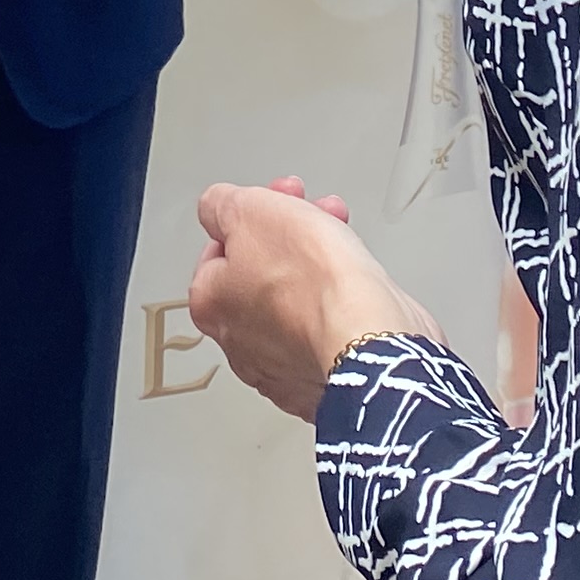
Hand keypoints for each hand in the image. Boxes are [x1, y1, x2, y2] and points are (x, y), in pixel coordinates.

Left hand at [187, 177, 443, 421]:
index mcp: (210, 303)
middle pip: (259, 271)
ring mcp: (280, 365)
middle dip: (288, 236)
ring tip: (344, 245)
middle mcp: (237, 342)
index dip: (254, 216)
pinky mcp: (320, 377)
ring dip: (315, 265)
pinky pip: (322, 327)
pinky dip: (335, 305)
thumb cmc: (312, 282)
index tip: (278, 201)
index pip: (220, 247)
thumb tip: (217, 210)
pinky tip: (352, 288)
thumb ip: (220, 204)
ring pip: (293, 299)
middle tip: (315, 217)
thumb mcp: (250, 210)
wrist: (369, 334)